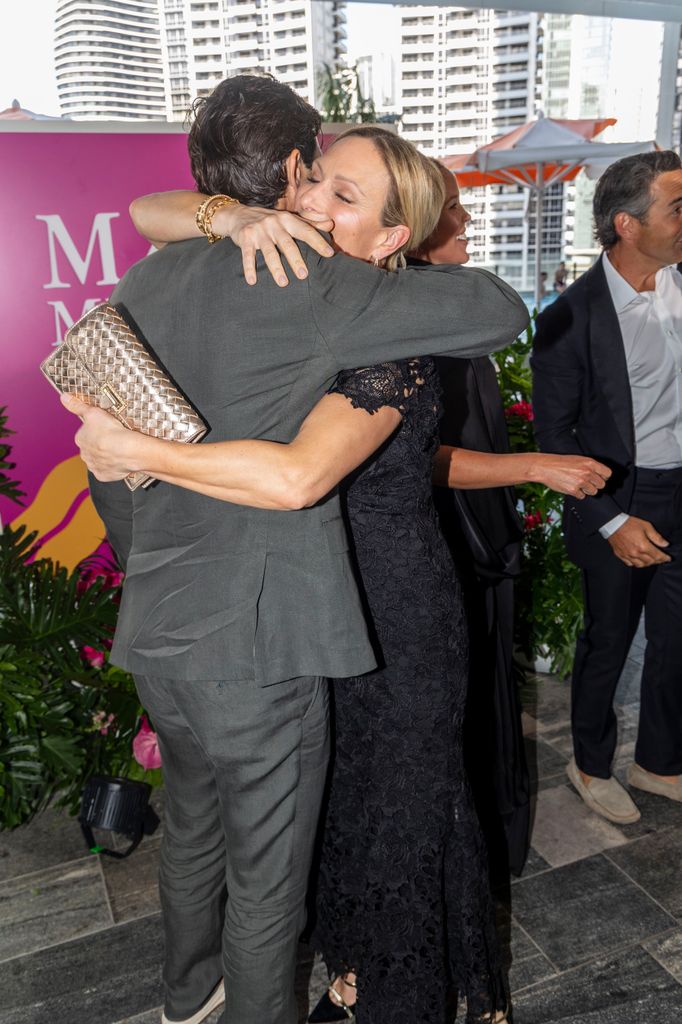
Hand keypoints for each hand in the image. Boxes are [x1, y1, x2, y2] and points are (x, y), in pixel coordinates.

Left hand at [61, 394, 137, 480]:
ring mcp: (94, 466)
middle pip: (91, 447)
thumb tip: (64, 398)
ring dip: (106, 455)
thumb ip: (77, 405)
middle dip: (100, 443)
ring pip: (99, 459)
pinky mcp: (104, 475)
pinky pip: (108, 470)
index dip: (96, 430)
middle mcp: (84, 454)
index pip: (85, 433)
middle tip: (113, 437)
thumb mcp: (93, 412)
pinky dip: (113, 466)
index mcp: (80, 439)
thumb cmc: (110, 432)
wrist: (127, 450)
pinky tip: (120, 459)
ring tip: (118, 448)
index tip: (105, 427)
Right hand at [217, 206, 333, 285]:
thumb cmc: (269, 221)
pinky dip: (249, 268)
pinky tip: (252, 281)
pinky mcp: (245, 238)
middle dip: (295, 260)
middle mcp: (274, 224)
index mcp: (287, 220)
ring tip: (283, 283)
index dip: (318, 242)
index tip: (330, 254)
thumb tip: (330, 224)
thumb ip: (309, 223)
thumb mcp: (288, 218)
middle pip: (287, 244)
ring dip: (276, 268)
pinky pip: (248, 255)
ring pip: (269, 252)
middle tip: (304, 275)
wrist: (238, 215)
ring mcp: (259, 231)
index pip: (305, 231)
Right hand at [531, 454, 611, 497]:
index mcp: (590, 463)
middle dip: (595, 485)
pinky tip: (570, 486)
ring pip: (593, 492)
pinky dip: (577, 493)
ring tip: (577, 484)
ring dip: (586, 490)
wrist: (545, 467)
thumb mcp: (578, 459)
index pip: (607, 474)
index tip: (599, 478)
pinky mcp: (573, 490)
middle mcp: (587, 472)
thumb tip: (599, 475)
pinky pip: (582, 496)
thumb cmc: (560, 463)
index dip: (603, 477)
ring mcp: (581, 482)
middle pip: (601, 484)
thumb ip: (590, 466)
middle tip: (586, 482)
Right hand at [607, 515, 670, 566]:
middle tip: (660, 559)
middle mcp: (635, 553)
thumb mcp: (646, 526)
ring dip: (647, 564)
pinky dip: (636, 563)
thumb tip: (665, 544)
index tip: (667, 558)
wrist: (613, 524)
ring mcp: (627, 555)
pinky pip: (630, 564)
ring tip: (650, 560)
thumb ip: (656, 537)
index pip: (657, 556)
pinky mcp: (620, 555)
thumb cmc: (629, 524)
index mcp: (643, 546)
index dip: (664, 558)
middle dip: (657, 561)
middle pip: (650, 562)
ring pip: (640, 565)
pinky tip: (638, 560)